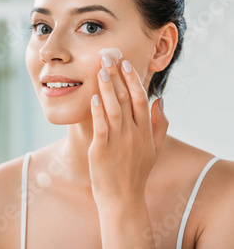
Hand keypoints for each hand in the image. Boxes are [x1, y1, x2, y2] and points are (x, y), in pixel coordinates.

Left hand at [88, 54, 167, 204]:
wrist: (123, 198)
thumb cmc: (136, 172)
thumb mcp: (154, 149)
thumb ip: (159, 124)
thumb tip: (160, 100)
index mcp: (145, 131)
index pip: (140, 98)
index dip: (133, 79)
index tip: (126, 63)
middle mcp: (134, 133)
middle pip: (126, 98)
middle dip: (118, 75)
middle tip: (109, 56)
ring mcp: (118, 141)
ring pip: (114, 109)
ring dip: (107, 88)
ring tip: (101, 70)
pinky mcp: (102, 150)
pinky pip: (101, 127)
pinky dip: (98, 111)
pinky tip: (94, 97)